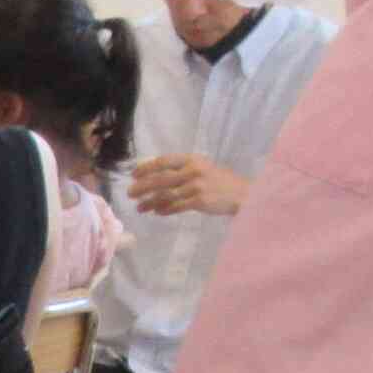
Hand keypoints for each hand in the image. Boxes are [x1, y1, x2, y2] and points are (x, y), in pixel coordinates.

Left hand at [127, 153, 250, 217]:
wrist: (242, 193)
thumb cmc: (219, 181)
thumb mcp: (201, 167)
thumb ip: (181, 169)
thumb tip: (154, 174)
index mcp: (192, 160)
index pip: (163, 161)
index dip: (146, 168)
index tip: (133, 175)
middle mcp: (192, 171)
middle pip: (160, 179)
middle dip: (142, 187)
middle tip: (130, 194)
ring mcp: (196, 186)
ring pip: (165, 195)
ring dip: (149, 202)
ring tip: (139, 208)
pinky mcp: (199, 201)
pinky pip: (176, 206)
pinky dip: (164, 210)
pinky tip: (157, 212)